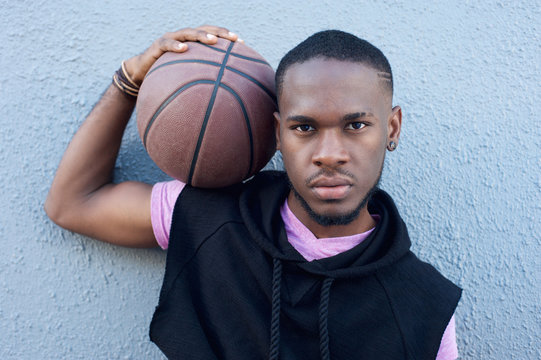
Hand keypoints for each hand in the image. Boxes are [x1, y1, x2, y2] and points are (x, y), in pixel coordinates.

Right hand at [124, 25, 238, 84]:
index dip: (227, 37)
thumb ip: (202, 81)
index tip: (243, 43)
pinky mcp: (157, 46)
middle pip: (204, 30)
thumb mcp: (186, 79)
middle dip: (220, 32)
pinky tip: (184, 49)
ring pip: (187, 33)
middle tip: (234, 38)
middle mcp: (183, 38)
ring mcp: (170, 40)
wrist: (140, 75)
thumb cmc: (167, 78)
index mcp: (193, 45)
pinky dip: (175, 45)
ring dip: (201, 35)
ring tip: (213, 40)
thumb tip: (223, 96)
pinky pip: (166, 44)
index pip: (213, 36)